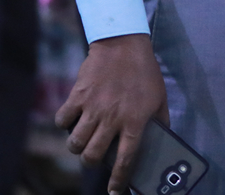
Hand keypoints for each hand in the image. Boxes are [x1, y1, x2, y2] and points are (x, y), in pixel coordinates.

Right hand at [57, 33, 169, 194]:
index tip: (114, 191)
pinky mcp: (77, 96)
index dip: (119, 180)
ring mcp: (93, 108)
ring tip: (82, 140)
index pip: (126, 160)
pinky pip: (62, 120)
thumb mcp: (160, 98)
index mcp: (135, 121)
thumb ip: (160, 121)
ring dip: (77, 146)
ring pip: (75, 143)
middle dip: (91, 162)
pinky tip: (71, 119)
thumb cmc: (144, 72)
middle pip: (92, 156)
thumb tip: (162, 139)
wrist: (123, 44)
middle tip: (93, 155)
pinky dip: (64, 123)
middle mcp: (112, 119)